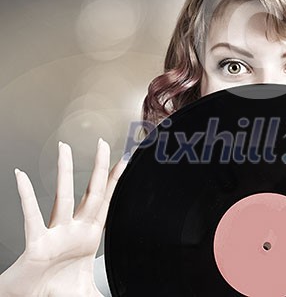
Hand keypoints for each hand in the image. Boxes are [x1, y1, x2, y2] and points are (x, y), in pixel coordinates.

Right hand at [0, 139, 126, 296]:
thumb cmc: (57, 292)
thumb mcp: (89, 290)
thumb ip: (105, 290)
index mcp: (88, 237)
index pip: (107, 202)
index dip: (116, 181)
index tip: (124, 160)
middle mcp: (73, 230)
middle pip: (91, 192)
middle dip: (98, 167)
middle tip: (101, 143)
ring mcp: (56, 234)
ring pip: (63, 196)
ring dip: (64, 171)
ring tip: (64, 148)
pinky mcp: (36, 244)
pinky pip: (31, 216)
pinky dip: (26, 196)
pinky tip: (21, 176)